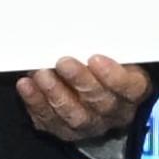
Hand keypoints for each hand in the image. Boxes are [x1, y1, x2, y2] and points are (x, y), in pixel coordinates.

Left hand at [15, 55, 148, 148]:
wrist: (92, 90)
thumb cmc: (102, 65)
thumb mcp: (112, 53)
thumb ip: (105, 46)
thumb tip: (84, 27)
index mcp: (132, 91)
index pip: (129, 88)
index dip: (113, 76)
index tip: (95, 58)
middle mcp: (113, 113)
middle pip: (101, 103)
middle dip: (80, 82)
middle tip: (63, 62)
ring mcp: (89, 126)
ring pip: (75, 117)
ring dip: (56, 94)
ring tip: (42, 75)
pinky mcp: (64, 131)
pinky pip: (49, 121)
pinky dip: (36, 103)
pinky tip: (26, 86)